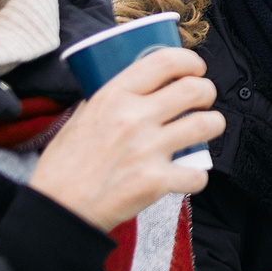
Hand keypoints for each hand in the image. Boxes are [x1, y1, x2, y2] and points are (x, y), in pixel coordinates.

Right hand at [29, 46, 222, 231]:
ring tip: (206, 129)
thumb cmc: (64, 167)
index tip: (195, 69)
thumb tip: (133, 88)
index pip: (165, 61)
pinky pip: (198, 173)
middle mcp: (134, 118)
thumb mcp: (80, 117)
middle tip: (203, 101)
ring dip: (213, 125)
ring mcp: (147, 149)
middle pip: (195, 89)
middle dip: (207, 92)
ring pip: (207, 124)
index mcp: (113, 96)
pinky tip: (188, 174)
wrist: (58, 209)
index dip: (190, 61)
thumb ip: (108, 100)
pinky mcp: (156, 181)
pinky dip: (197, 175)